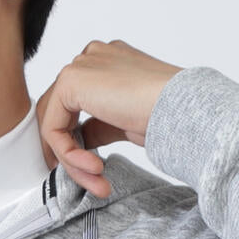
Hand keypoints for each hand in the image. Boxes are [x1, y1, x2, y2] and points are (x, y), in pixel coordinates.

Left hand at [36, 39, 183, 197]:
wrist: (184, 108)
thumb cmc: (169, 114)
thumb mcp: (125, 121)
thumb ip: (98, 124)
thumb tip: (79, 138)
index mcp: (107, 62)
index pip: (74, 103)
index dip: (72, 139)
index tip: (86, 169)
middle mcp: (91, 57)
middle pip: (59, 112)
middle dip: (68, 152)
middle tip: (85, 180)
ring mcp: (80, 65)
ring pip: (55, 123)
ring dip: (72, 160)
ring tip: (98, 181)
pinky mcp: (71, 80)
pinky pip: (54, 128)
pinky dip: (69, 154)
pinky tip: (96, 168)